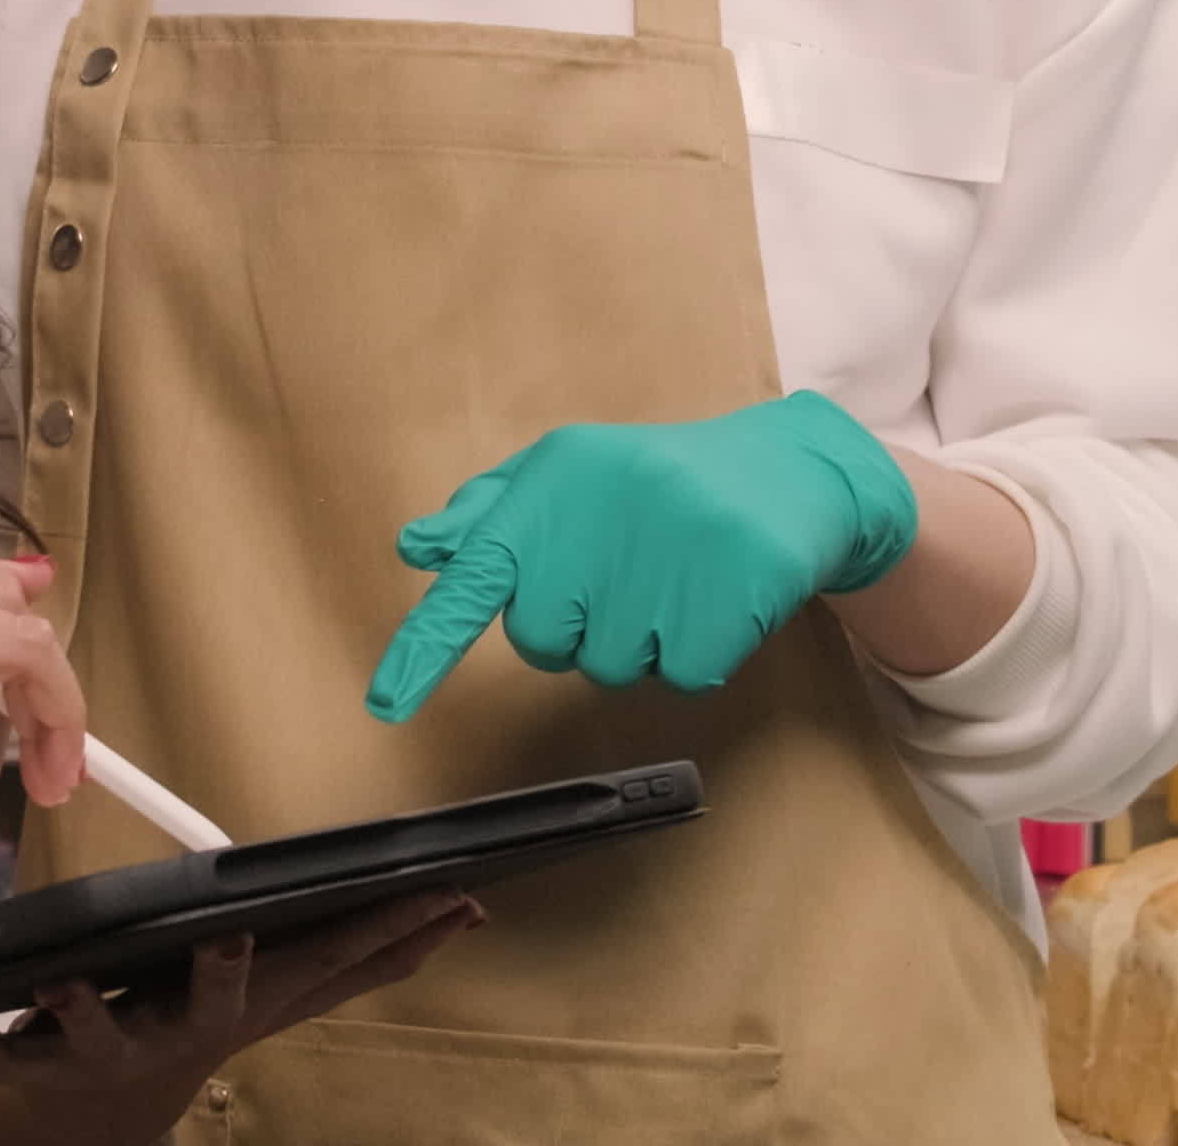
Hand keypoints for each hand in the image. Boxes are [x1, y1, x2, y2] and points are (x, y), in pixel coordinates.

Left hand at [0, 893, 482, 1144]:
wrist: (104, 1122)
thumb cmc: (200, 1021)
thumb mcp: (287, 994)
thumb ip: (372, 955)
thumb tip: (467, 917)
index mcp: (243, 1003)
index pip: (326, 966)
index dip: (378, 935)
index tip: (413, 897)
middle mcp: (182, 1033)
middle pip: (211, 1005)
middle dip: (220, 975)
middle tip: (228, 938)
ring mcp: (108, 1054)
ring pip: (92, 1032)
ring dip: (77, 1008)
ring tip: (62, 974)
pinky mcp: (32, 1070)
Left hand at [366, 390, 916, 721]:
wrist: (791, 473)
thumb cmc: (661, 481)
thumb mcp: (571, 474)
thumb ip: (491, 513)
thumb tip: (415, 547)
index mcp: (555, 483)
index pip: (476, 575)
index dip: (427, 645)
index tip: (387, 704)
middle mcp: (603, 517)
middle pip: (542, 643)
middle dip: (576, 627)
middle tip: (625, 573)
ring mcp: (668, 559)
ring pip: (610, 667)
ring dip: (640, 640)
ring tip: (676, 576)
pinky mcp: (728, 597)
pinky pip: (679, 677)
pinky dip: (697, 651)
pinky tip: (717, 597)